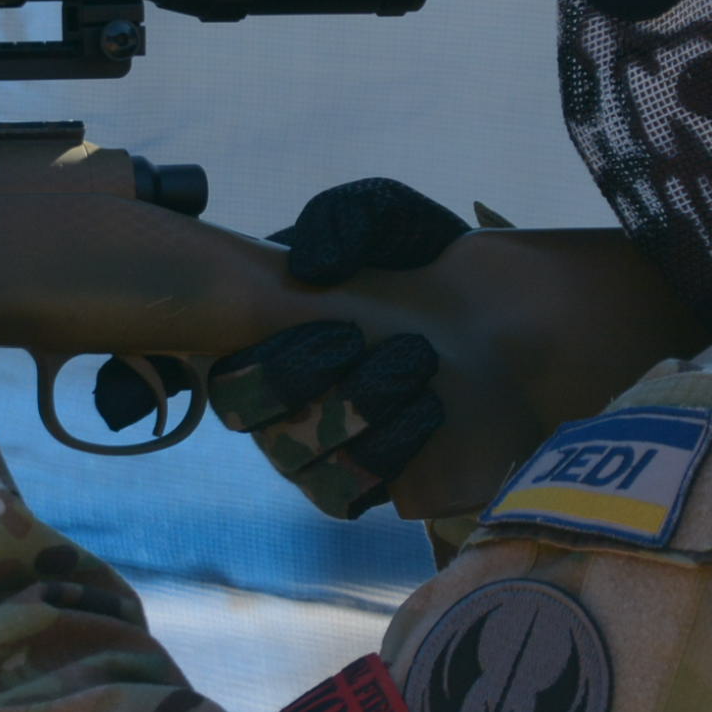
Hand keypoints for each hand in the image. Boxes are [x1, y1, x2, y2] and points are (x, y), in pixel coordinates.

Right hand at [107, 178, 466, 519]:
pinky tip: (428, 413)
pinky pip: (349, 496)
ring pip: (309, 469)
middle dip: (321, 391)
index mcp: (260, 342)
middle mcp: (278, 406)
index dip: (272, 369)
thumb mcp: (379, 216)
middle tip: (390, 348)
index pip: (229, 381)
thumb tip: (310, 270)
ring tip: (421, 376)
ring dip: (363, 423)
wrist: (483, 299)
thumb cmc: (407, 255)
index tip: (344, 331)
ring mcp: (318, 449)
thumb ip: (341, 222)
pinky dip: (386, 458)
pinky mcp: (364, 480)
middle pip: (265, 431)